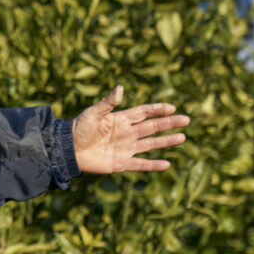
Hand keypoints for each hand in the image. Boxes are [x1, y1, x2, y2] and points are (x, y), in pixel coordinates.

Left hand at [72, 85, 189, 173]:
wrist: (67, 150)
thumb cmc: (78, 129)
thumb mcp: (92, 113)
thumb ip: (107, 103)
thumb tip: (120, 88)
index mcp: (120, 119)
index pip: (143, 112)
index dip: (157, 109)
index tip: (172, 107)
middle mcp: (126, 133)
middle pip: (152, 127)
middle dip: (169, 123)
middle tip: (186, 120)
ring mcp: (125, 148)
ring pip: (150, 144)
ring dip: (166, 141)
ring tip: (182, 137)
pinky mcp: (121, 163)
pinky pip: (140, 165)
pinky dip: (153, 165)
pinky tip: (167, 164)